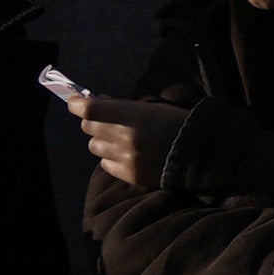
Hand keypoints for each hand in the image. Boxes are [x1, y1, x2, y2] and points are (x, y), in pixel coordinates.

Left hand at [71, 97, 191, 189]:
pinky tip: (126, 153)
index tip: (74, 102)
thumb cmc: (175, 123)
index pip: (91, 110)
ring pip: (94, 146)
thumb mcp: (150, 107)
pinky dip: (111, 157)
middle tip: (103, 119)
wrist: (199, 151)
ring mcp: (126, 158)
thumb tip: (95, 100)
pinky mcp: (129, 174)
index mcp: (133, 116)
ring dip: (101, 140)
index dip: (77, 104)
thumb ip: (121, 106)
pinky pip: (105, 164)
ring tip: (118, 139)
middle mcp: (126, 138)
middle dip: (93, 121)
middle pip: (89, 127)